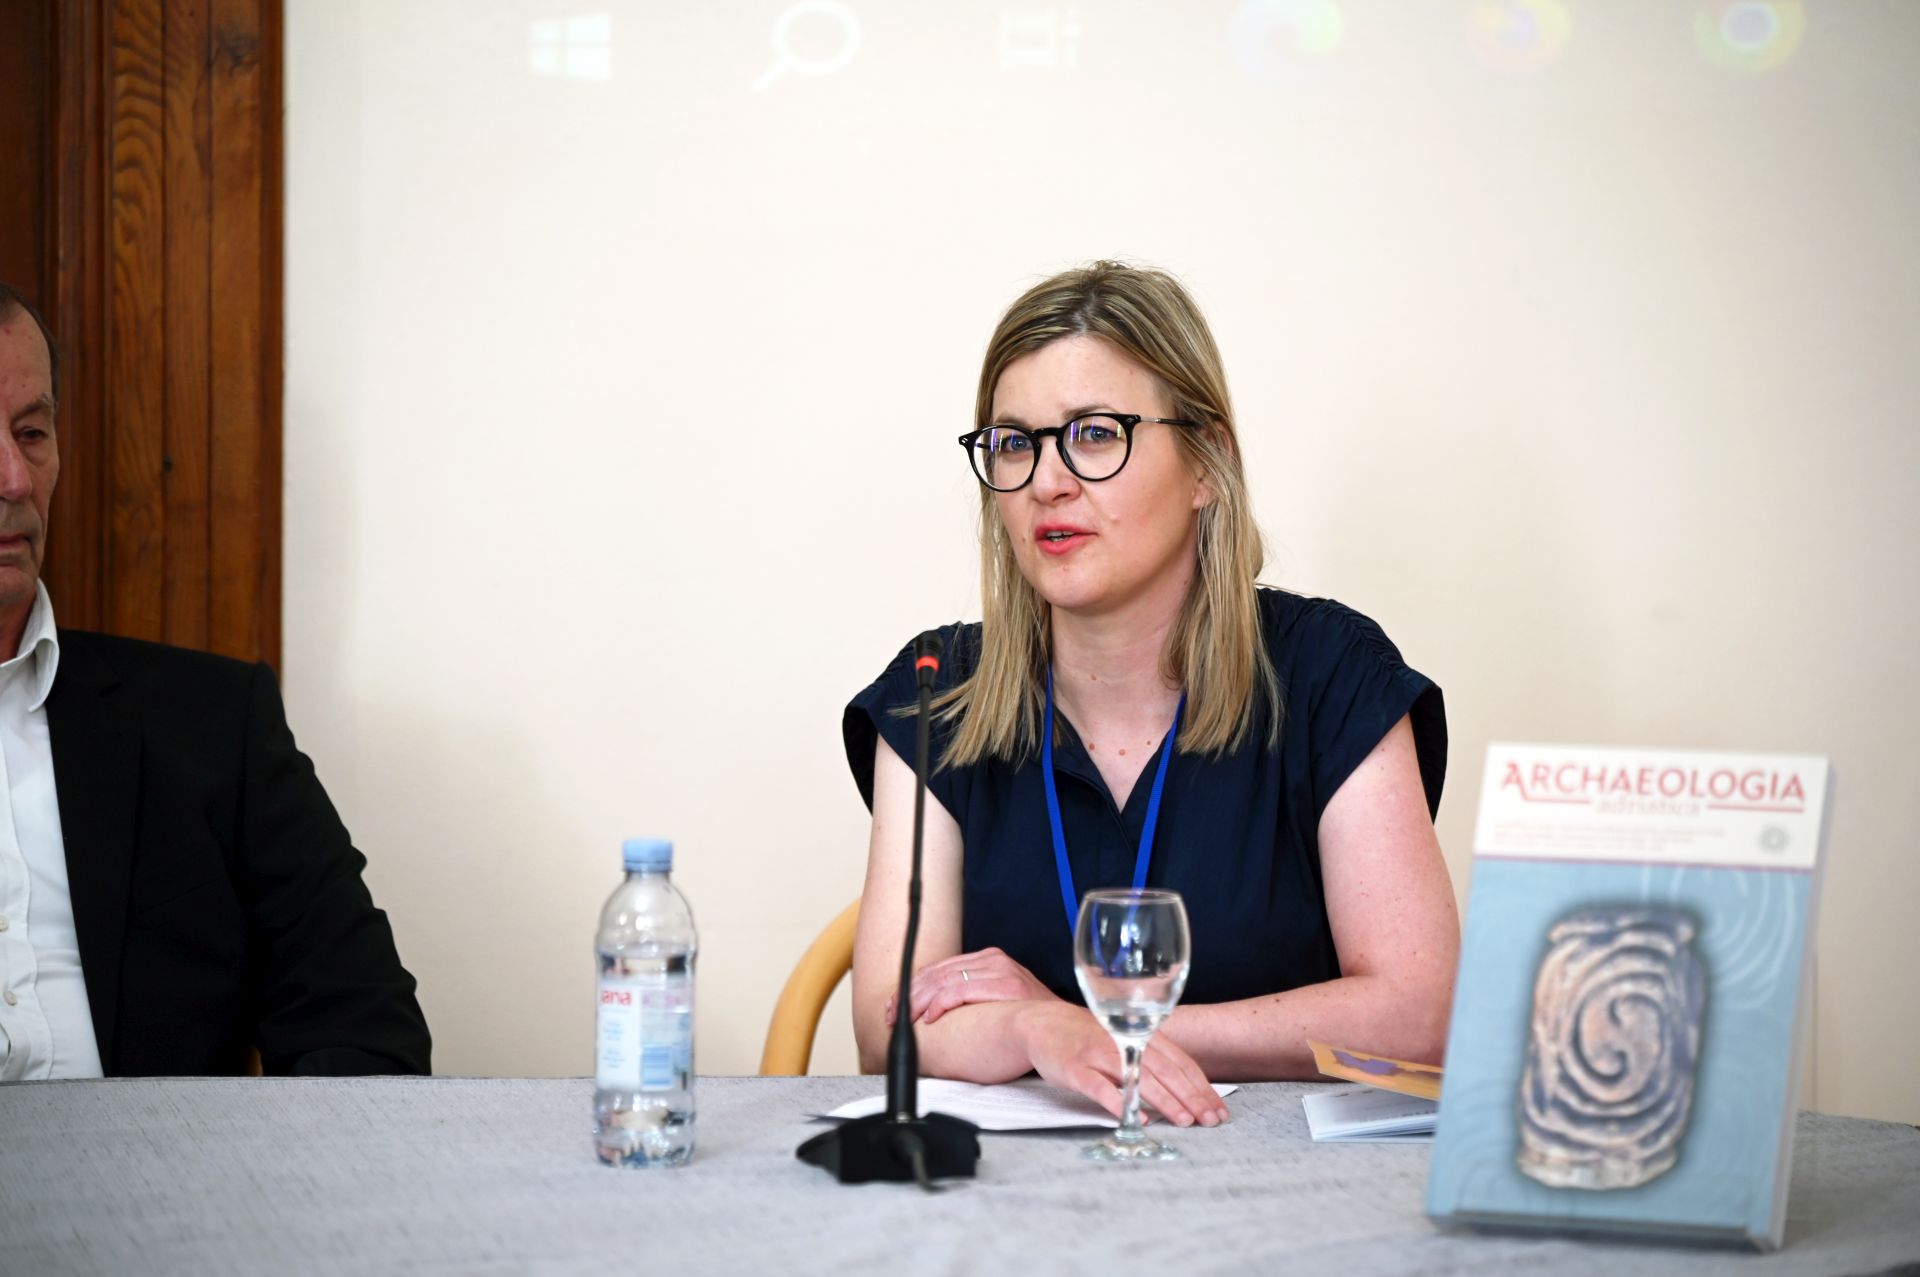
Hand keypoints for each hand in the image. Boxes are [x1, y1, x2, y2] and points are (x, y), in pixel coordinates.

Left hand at [886, 947, 1059, 1025]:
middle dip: (908, 995)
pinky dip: (940, 1004)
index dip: (913, 987)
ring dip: (917, 1002)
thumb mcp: (996, 1001)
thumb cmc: (1027, 1019)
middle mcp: (993, 959)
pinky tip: (929, 1017)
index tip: (894, 1006)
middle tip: (890, 1016)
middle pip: (938, 973)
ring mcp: (1000, 970)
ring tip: (902, 1019)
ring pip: (944, 981)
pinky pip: (961, 991)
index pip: (940, 969)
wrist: (1062, 1026)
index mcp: (988, 959)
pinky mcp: (1006, 985)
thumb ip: (971, 997)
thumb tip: (936, 1010)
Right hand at [1015, 1001, 1229, 1127]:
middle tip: (1210, 1120)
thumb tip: (1186, 1089)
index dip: (1201, 1086)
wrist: (1042, 1024)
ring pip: (1139, 1078)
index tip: (1218, 1109)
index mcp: (1141, 1034)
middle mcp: (1124, 1041)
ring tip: (1185, 1121)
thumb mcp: (1124, 1039)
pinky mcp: (1076, 1068)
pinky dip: (1119, 1103)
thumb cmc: (1087, 1036)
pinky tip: (1137, 1118)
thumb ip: (1152, 1058)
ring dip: (1165, 1101)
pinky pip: (1100, 1088)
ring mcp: (1099, 1054)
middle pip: (1165, 1071)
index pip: (1180, 1062)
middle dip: (1191, 1097)